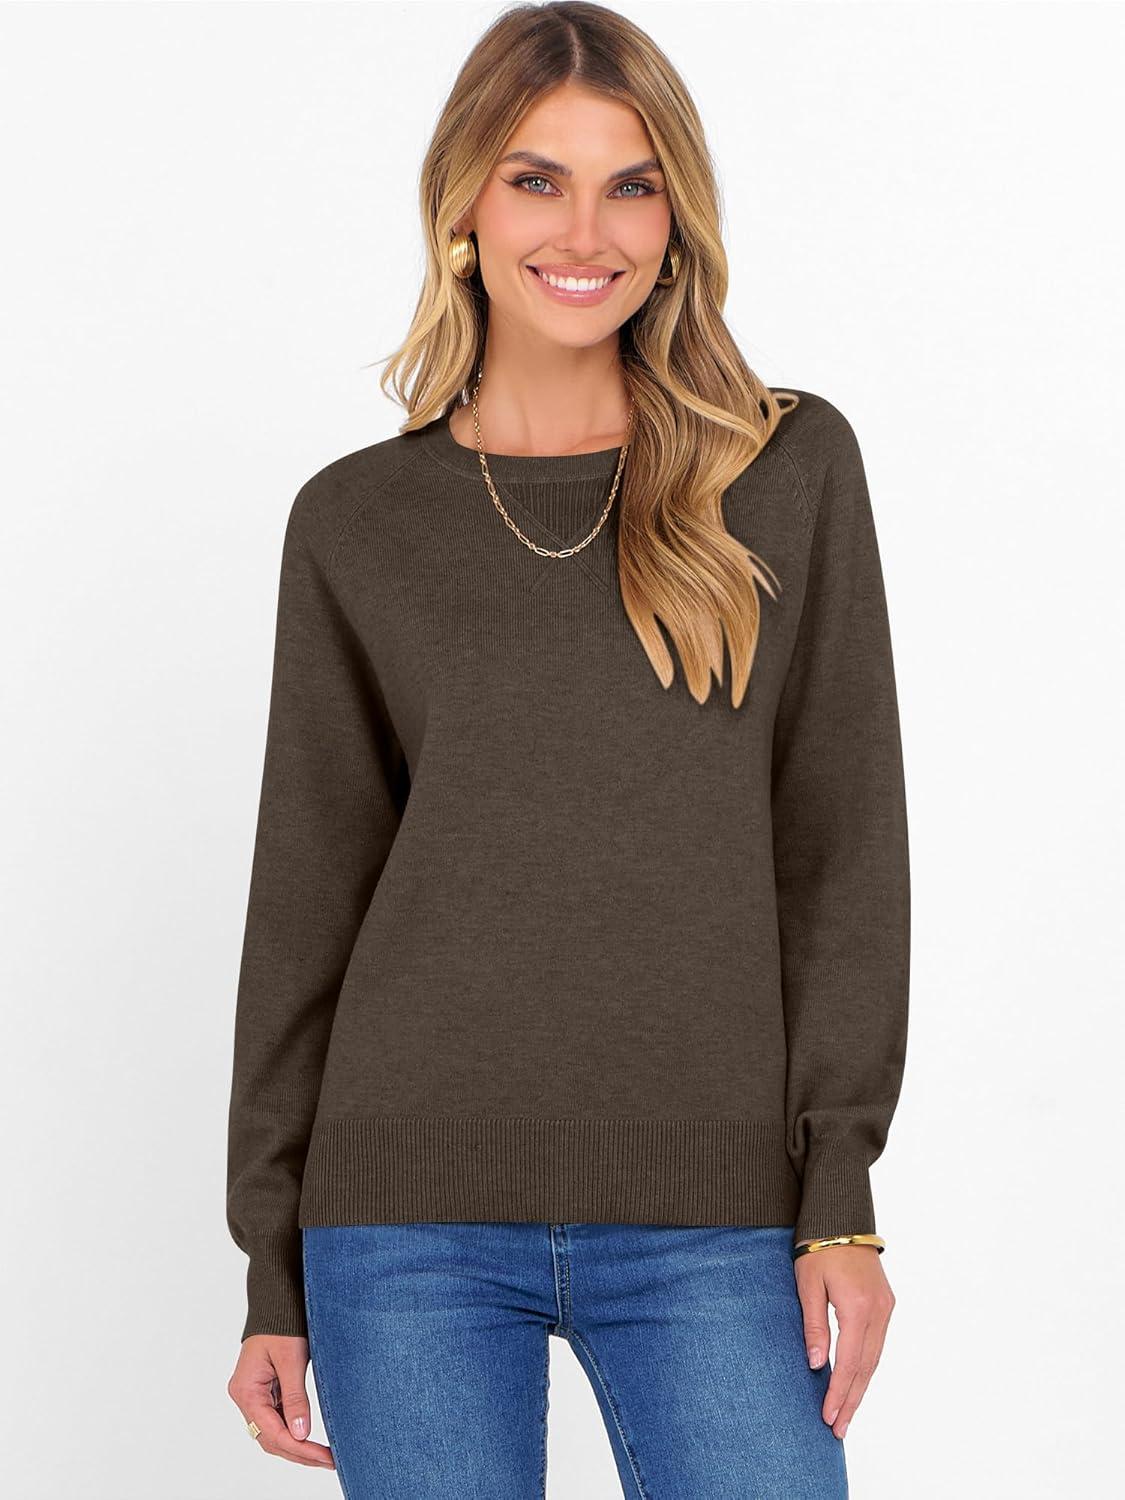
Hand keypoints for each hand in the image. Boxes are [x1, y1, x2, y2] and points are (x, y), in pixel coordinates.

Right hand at [227, 1334, 335, 1468]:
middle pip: (270, 1437)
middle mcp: (245, 1396)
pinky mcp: (265, 1390)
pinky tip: (310, 1439)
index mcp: (246, 1390)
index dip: (299, 1448)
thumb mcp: (291, 1359)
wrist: (277, 1299)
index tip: (323, 1456)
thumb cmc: (281, 1323)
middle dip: (299, 1452)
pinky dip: (294, 1430)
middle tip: (328, 1460)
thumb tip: (300, 1433)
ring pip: (273, 1432)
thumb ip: (294, 1397)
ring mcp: (254, 1395)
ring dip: (297, 1445)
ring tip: (323, 1456)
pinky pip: (277, 1418)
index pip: (272, 1431)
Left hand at [793, 1241, 895, 1440]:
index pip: (849, 1362)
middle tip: (839, 1429)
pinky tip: (857, 1382)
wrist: (841, 1218)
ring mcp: (886, 1308)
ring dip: (861, 1388)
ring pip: (875, 1359)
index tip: (829, 1418)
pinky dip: (867, 1367)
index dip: (839, 1393)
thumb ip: (814, 1326)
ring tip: (846, 1414)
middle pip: (866, 1367)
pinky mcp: (886, 1304)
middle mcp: (878, 1311)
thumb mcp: (808, 1285)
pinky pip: (877, 1344)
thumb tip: (818, 1365)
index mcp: (857, 1307)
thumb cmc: (818, 1248)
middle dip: (852, 1400)